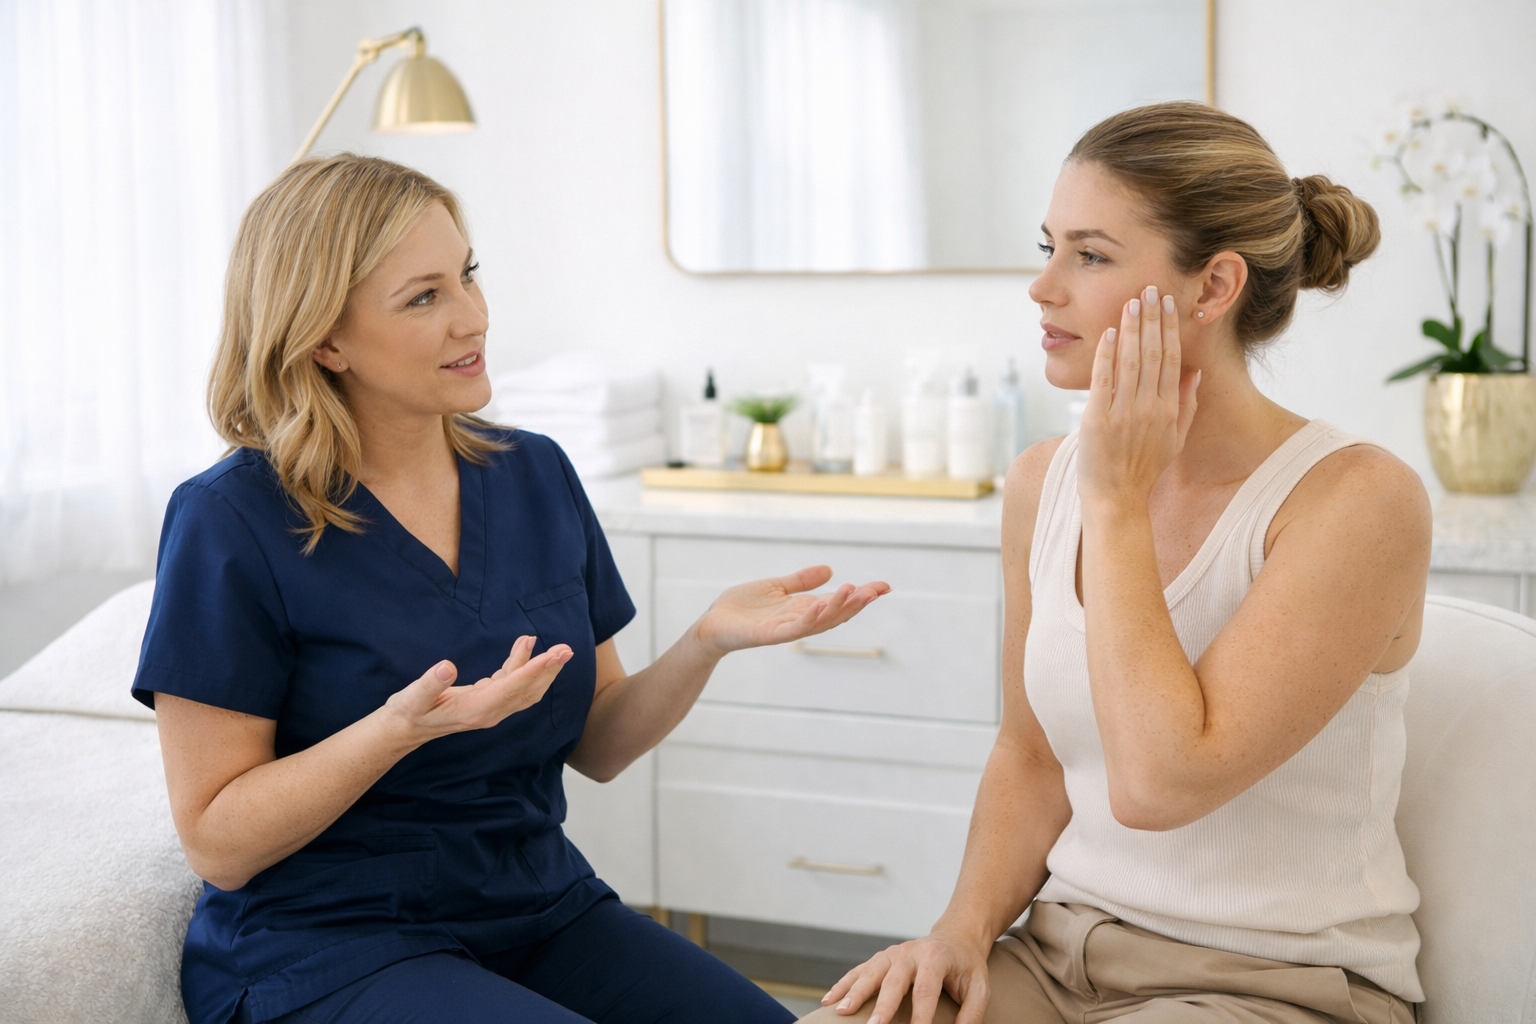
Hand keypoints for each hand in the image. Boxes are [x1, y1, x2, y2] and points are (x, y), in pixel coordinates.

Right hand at [384, 636, 571, 741]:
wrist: (406, 729)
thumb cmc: (409, 712)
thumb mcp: (412, 698)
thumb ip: (429, 684)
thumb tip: (446, 667)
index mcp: (476, 710)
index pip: (512, 688)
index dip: (534, 670)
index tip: (553, 654)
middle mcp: (490, 712)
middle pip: (528, 691)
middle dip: (549, 670)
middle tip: (567, 649)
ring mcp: (491, 709)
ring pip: (525, 689)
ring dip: (541, 668)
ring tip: (554, 646)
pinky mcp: (488, 701)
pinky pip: (513, 684)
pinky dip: (523, 666)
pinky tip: (524, 646)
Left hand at [693, 565, 890, 654]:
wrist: (712, 624)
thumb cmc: (741, 608)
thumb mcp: (776, 587)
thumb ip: (800, 581)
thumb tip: (829, 569)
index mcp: (804, 609)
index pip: (838, 603)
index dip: (861, 596)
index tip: (884, 586)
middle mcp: (800, 621)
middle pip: (836, 614)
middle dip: (858, 603)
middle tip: (877, 590)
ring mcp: (786, 630)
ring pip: (819, 621)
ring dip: (838, 607)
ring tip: (854, 590)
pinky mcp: (768, 635)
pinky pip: (793, 628)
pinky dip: (809, 617)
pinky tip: (821, 604)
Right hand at [822, 930, 990, 1023]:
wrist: (955, 937)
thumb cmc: (967, 967)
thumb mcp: (979, 988)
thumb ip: (971, 1014)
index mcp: (936, 958)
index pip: (926, 990)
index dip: (920, 1015)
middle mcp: (911, 952)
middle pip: (893, 981)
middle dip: (882, 1006)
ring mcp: (893, 953)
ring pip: (871, 973)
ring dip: (854, 993)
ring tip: (841, 1011)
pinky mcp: (882, 958)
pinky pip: (859, 971)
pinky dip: (843, 985)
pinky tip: (830, 1000)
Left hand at [1076, 285, 1200, 507]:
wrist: (1116, 500)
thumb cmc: (1143, 471)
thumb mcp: (1174, 440)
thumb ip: (1186, 406)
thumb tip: (1194, 373)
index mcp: (1169, 411)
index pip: (1173, 360)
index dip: (1171, 329)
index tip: (1169, 304)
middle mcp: (1150, 408)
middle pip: (1155, 354)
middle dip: (1153, 319)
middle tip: (1151, 289)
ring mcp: (1124, 414)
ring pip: (1132, 362)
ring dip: (1133, 329)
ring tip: (1133, 302)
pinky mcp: (1098, 420)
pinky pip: (1104, 380)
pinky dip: (1108, 355)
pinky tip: (1111, 333)